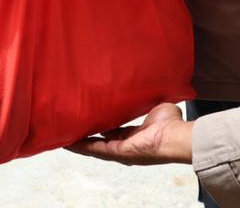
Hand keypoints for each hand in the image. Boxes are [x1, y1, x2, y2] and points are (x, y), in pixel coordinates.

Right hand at [69, 103, 193, 165]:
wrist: (176, 135)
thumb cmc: (171, 124)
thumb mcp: (155, 107)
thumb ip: (146, 99)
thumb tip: (147, 86)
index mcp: (134, 136)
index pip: (113, 132)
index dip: (100, 127)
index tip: (89, 118)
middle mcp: (126, 145)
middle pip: (100, 140)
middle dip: (86, 134)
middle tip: (71, 126)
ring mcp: (121, 150)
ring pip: (94, 146)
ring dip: (79, 141)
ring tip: (64, 133)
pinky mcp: (118, 152)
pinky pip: (95, 149)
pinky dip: (81, 146)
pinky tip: (68, 141)